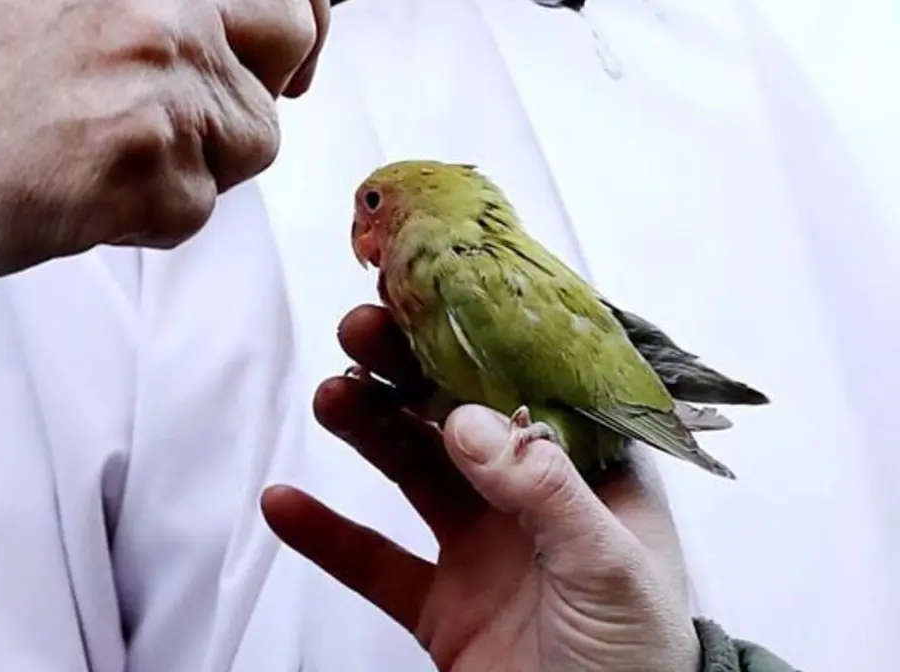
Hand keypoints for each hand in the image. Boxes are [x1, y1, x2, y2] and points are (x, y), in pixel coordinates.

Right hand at [0, 0, 328, 281]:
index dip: (295, 0)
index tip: (287, 37)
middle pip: (288, 42)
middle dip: (256, 81)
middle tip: (197, 106)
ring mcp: (160, 79)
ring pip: (249, 139)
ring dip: (192, 157)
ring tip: (99, 150)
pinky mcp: (145, 168)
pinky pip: (198, 207)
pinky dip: (151, 212)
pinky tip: (80, 189)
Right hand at [263, 305, 700, 671]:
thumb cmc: (641, 661)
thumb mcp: (608, 565)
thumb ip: (542, 490)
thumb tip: (469, 420)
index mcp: (589, 475)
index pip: (530, 384)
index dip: (478, 337)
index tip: (427, 292)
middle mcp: (530, 500)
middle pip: (456, 414)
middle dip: (408, 369)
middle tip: (362, 331)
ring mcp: (481, 549)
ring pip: (410, 468)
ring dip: (366, 426)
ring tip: (329, 395)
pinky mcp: (440, 605)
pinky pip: (372, 561)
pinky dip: (325, 534)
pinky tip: (285, 504)